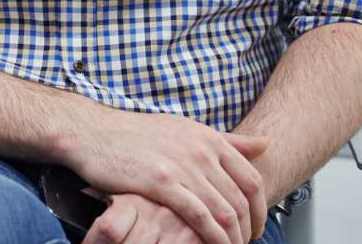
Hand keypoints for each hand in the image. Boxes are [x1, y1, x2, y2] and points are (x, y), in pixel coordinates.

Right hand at [61, 104, 267, 243]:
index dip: (260, 208)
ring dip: (234, 238)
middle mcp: (201, 150)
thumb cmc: (140, 134)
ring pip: (225, 211)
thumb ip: (226, 141)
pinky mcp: (162, 183)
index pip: (251, 177)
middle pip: (241, 199)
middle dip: (249, 229)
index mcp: (209, 138)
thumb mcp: (187, 129)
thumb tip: (264, 143)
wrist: (98, 133)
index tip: (256, 226)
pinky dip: (213, 238)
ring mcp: (183, 166)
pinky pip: (200, 217)